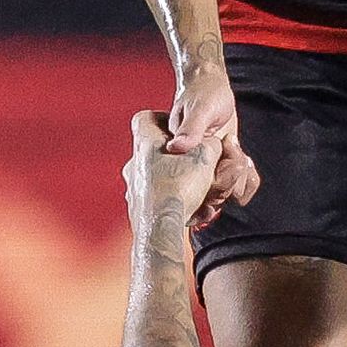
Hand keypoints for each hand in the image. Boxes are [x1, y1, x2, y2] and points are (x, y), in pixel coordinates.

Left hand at [125, 109, 220, 237]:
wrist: (160, 228)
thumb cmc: (180, 184)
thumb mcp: (204, 154)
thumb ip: (209, 144)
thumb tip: (211, 145)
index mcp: (145, 144)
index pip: (145, 119)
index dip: (161, 118)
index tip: (178, 129)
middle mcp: (134, 165)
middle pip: (155, 153)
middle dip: (181, 161)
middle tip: (200, 169)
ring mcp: (134, 189)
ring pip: (160, 181)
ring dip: (184, 186)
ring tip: (204, 195)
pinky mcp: (138, 212)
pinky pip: (162, 204)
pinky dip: (180, 206)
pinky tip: (198, 212)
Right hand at [166, 63, 259, 226]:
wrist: (211, 86)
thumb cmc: (201, 94)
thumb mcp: (198, 110)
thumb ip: (190, 130)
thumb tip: (176, 148)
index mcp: (178, 158)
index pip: (191, 188)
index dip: (210, 187)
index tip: (223, 164)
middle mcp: (191, 168)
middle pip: (211, 196)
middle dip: (230, 179)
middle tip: (233, 151)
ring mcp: (208, 169)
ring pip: (226, 193)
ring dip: (240, 178)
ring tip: (240, 154)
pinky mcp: (223, 167)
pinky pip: (238, 185)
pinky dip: (248, 178)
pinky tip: (246, 161)